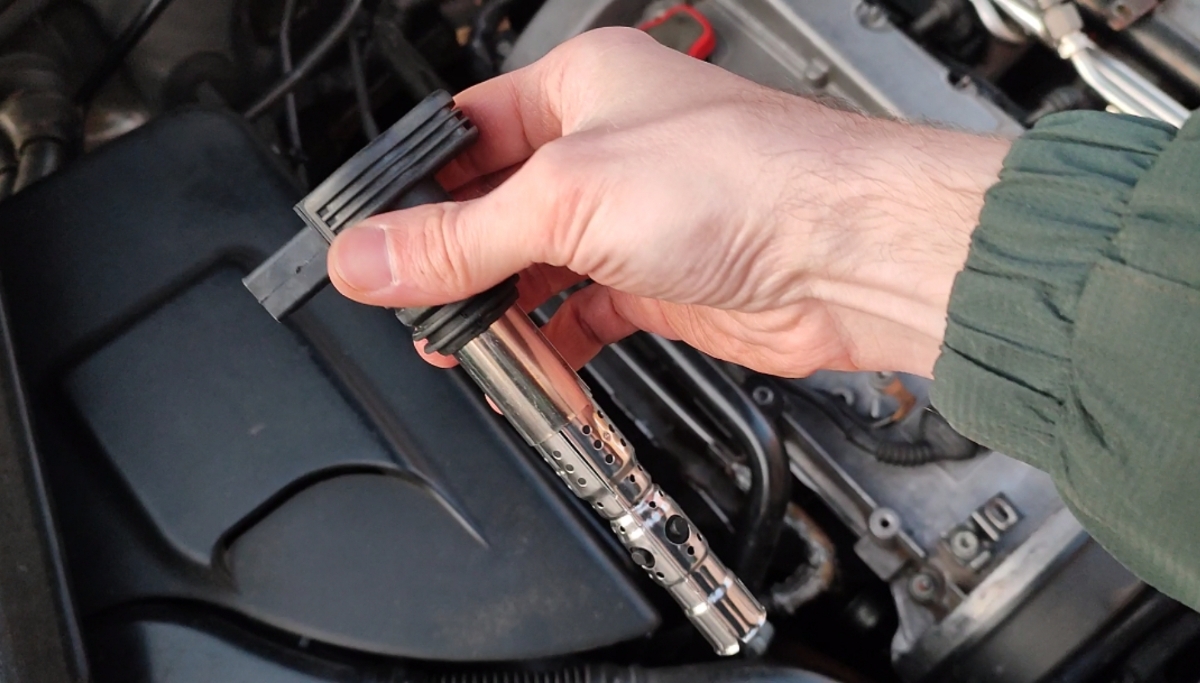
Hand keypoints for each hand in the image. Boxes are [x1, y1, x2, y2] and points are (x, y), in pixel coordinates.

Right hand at [327, 27, 1009, 377]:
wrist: (849, 256)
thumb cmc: (750, 179)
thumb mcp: (570, 198)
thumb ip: (461, 238)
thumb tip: (371, 257)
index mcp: (577, 88)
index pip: (464, 135)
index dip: (412, 187)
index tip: (368, 237)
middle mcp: (603, 150)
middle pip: (493, 208)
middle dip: (450, 258)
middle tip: (407, 299)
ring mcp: (630, 221)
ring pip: (533, 267)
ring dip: (495, 307)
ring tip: (455, 339)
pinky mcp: (655, 283)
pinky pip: (578, 314)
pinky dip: (548, 341)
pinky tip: (524, 360)